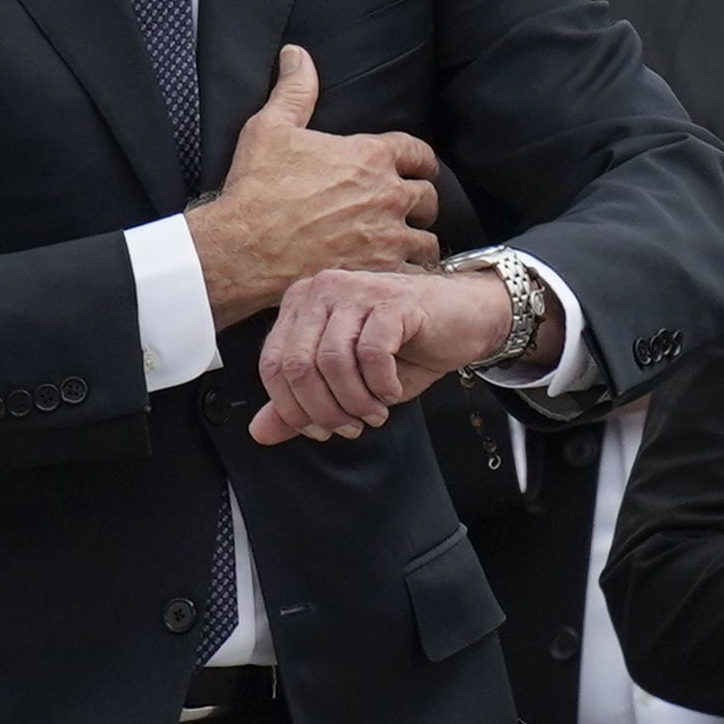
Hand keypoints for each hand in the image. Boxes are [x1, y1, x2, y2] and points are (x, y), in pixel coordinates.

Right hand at [185, 47, 442, 328]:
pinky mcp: (380, 272)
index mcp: (370, 156)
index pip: (419, 152)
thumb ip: (295, 89)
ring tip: (404, 247)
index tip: (418, 169)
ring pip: (427, 239)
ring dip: (417, 241)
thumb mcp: (270, 127)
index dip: (420, 161)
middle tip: (407, 211)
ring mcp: (388, 237)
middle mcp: (388, 195)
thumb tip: (297, 54)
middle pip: (428, 197)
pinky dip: (409, 274)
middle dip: (420, 203)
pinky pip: (414, 274)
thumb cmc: (257, 187)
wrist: (243, 246)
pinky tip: (396, 275)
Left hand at [250, 267, 530, 443]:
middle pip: (298, 366)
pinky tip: (393, 391)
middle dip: (323, 410)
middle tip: (350, 427)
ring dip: (354, 402)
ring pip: (332, 362)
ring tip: (374, 413)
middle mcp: (322, 291)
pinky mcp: (392, 300)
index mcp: (301, 305)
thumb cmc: (404, 348)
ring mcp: (357, 290)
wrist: (465, 319)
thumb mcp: (346, 383)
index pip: (273, 365)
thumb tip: (258, 433)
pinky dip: (381, 385)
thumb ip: (301, 403)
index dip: (292, 409)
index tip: (320, 430)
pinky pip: (372, 353)